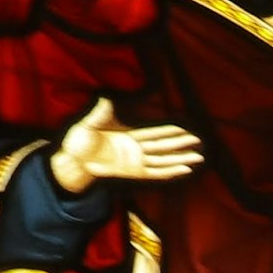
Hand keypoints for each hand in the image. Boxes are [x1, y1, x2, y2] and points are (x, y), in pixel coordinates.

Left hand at [50, 100, 199, 192]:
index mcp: (128, 136)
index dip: (169, 131)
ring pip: (163, 160)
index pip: (154, 132)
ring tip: (198, 157)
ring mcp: (135, 162)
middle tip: (199, 141)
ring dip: (181, 158)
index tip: (185, 128)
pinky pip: (155, 173)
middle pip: (163, 146)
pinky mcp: (133, 173)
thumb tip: (106, 99)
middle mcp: (135, 149)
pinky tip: (183, 170)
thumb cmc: (79, 140)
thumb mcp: (88, 123)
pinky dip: (170, 172)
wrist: (72, 159)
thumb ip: (100, 114)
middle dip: (181, 144)